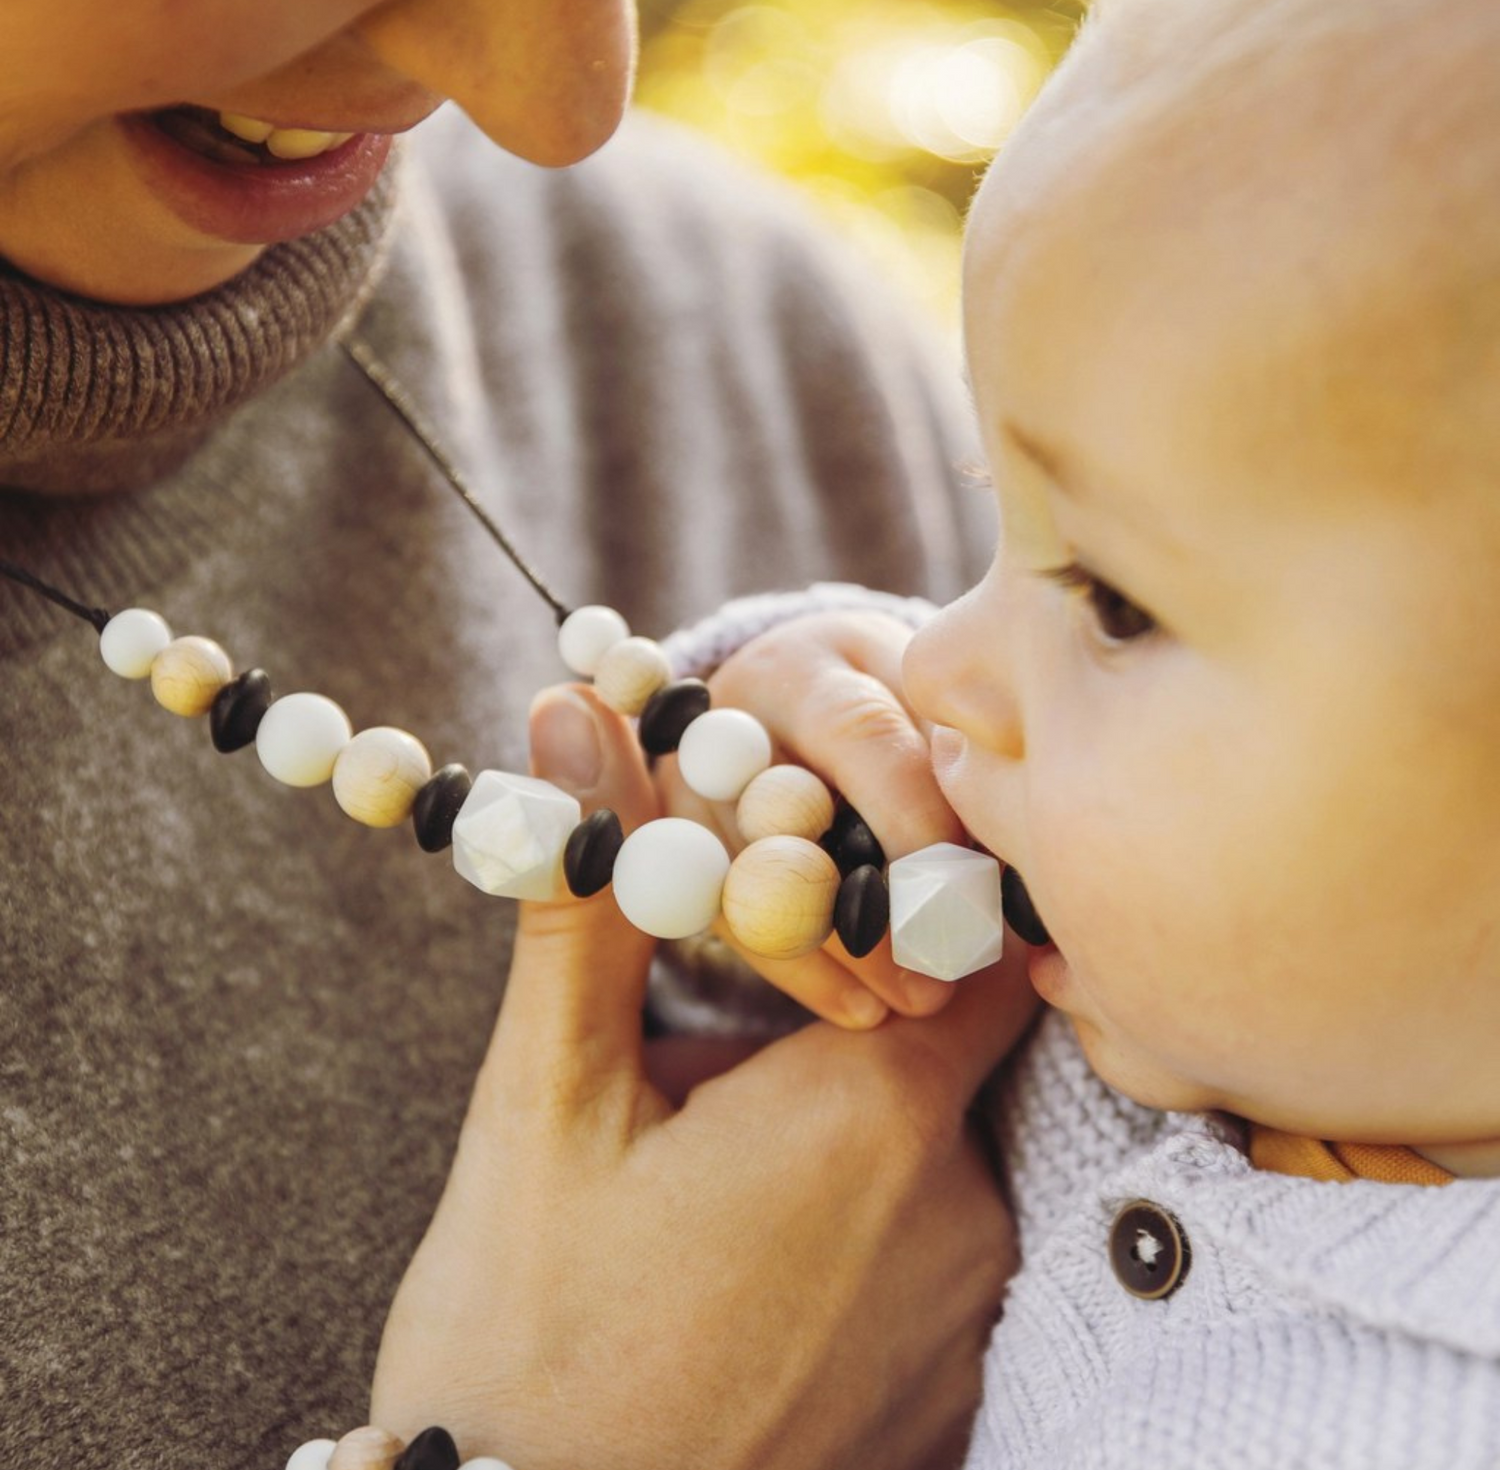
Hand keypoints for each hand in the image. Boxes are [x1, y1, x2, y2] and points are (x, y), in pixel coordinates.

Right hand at [371, 684, 1037, 1469]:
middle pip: (945, 1044)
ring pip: (936, 1155)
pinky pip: (937, 1261)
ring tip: (716, 1199)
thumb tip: (582, 720)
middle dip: (851, 1026)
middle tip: (725, 1073)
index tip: (841, 901)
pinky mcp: (954, 1397)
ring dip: (851, 1141)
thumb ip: (591, 901)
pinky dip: (866, 1240)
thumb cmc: (524, 1330)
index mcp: (870, 1109)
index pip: (974, 935)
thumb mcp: (544, 1100)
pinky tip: (753, 1282)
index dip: (914, 900)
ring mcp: (967, 1314)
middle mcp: (961, 1209)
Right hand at [657, 610, 971, 1027]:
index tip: (966, 895)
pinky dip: (803, 973)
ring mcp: (690, 785)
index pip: (856, 735)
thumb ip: (955, 759)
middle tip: (943, 970)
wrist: (800, 696)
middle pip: (784, 815)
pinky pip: (728, 923)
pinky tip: (867, 1008)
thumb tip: (1006, 852)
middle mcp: (732, 718)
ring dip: (841, 953)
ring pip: (750, 880)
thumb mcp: (928, 702)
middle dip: (869, 904)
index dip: (909, 818)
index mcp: (814, 665)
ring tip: (920, 1000)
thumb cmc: (893, 703)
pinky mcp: (673, 846)